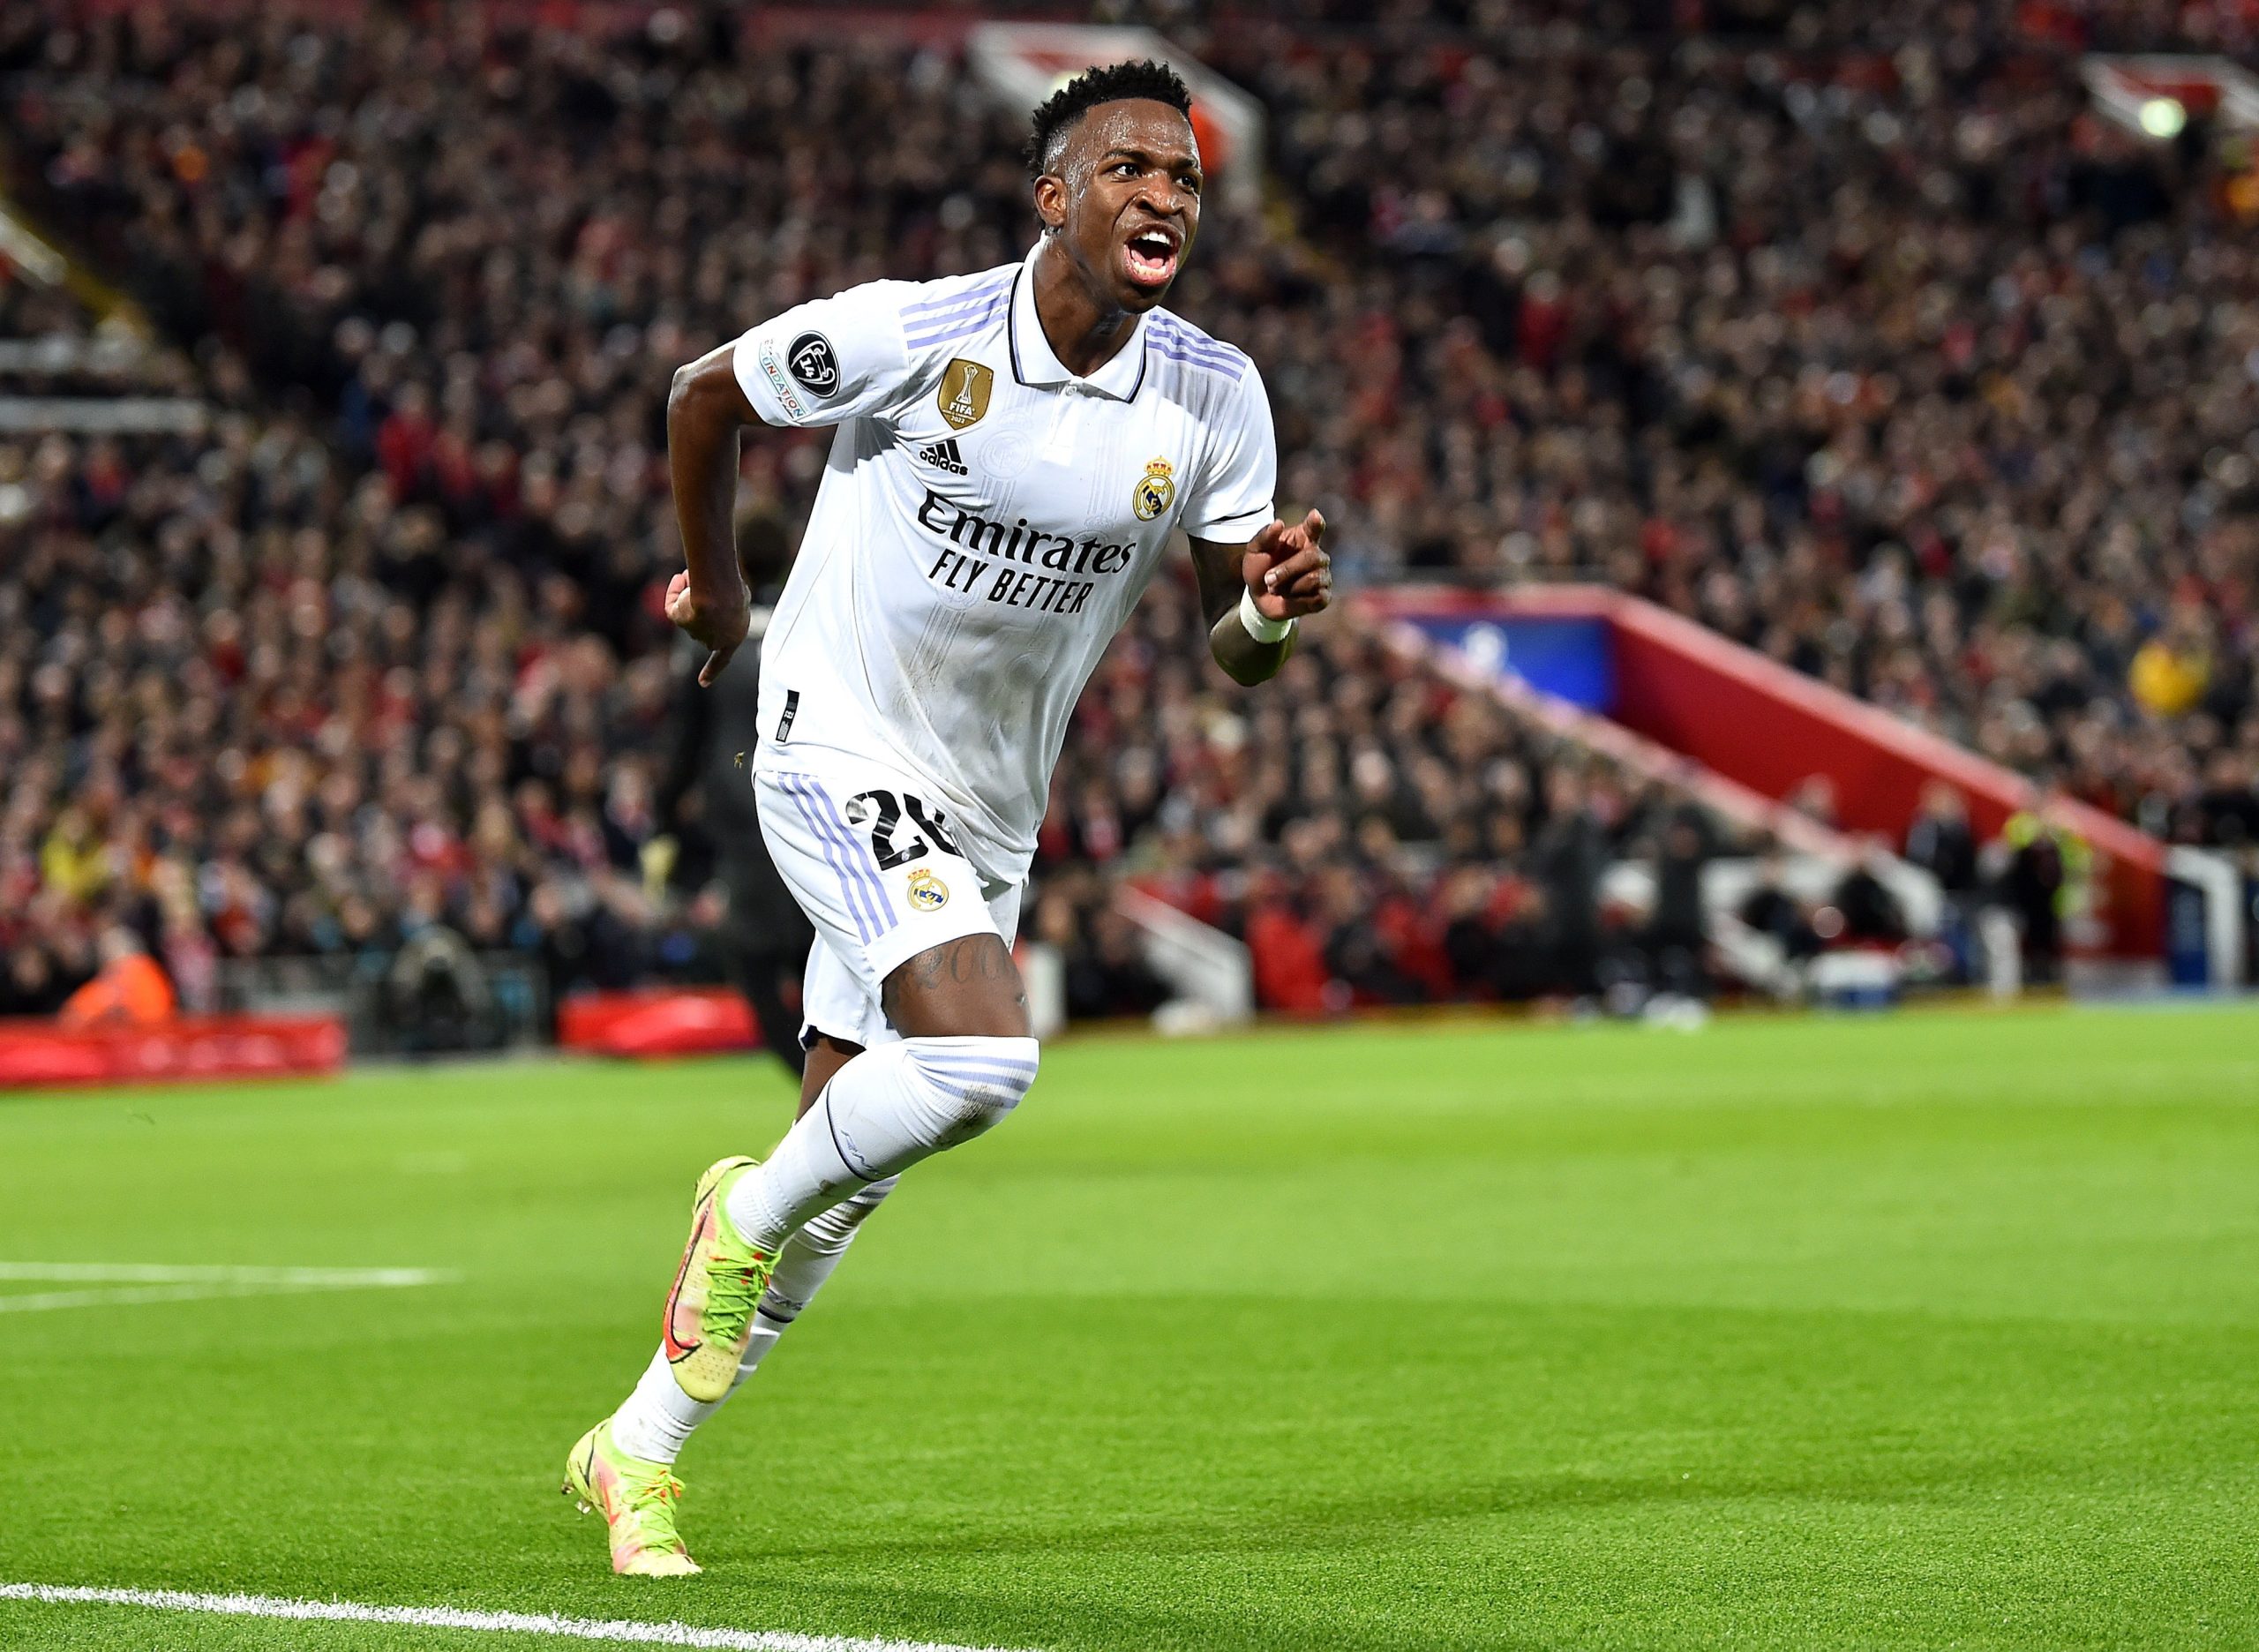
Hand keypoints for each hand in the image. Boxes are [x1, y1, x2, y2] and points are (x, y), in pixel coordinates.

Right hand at [665, 570, 750, 686]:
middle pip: (705, 627)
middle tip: (706, 587)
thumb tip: (707, 603)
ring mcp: (695, 632)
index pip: (722, 659)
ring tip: (700, 579)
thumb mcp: (741, 599)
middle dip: (705, 609)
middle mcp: (713, 640)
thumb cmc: (736, 594)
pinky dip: (675, 592)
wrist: (720, 595)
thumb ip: (729, 605)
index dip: (712, 670)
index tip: (703, 683)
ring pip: (690, 611)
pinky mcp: (679, 620)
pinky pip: (673, 605)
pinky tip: (680, 578)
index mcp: (733, 640)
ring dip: (693, 593)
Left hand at [1241, 510, 1329, 621]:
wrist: (1257, 597)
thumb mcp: (1254, 551)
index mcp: (1302, 537)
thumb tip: (1278, 524)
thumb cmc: (1259, 568)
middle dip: (1288, 570)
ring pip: (1315, 578)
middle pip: (1313, 557)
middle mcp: (1316, 555)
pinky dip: (1299, 600)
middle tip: (1268, 579)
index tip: (1315, 516)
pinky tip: (1290, 598)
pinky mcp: (1323, 596)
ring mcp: (1322, 575)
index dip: (1316, 522)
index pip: (1314, 527)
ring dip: (1289, 586)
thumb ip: (1265, 536)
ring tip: (1275, 589)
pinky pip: (1319, 597)